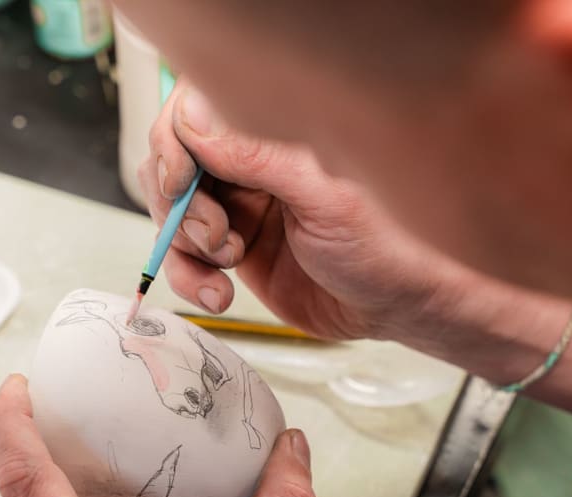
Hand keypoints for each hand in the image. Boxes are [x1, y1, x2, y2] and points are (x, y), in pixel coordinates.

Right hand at [139, 80, 471, 340]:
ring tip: (227, 262)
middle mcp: (251, 165)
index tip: (180, 181)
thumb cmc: (385, 244)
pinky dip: (188, 277)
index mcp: (274, 134)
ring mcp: (239, 207)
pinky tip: (217, 291)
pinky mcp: (233, 250)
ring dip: (185, 243)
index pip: (194, 114)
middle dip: (181, 203)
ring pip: (173, 212)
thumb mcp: (324, 197)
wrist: (397, 306)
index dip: (175, 145)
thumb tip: (193, 120)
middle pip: (173, 164)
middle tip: (215, 234)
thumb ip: (258, 158)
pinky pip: (184, 257)